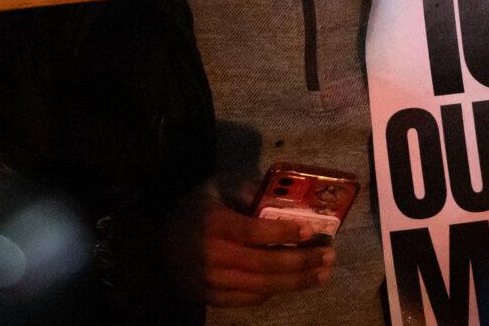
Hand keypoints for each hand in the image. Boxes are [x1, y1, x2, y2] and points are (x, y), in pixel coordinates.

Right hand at [166, 201, 334, 307]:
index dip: (283, 233)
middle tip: (329, 256)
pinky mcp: (211, 299)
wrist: (159, 242)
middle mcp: (212, 255)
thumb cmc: (196, 209)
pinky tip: (293, 282)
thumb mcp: (217, 189)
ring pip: (261, 287)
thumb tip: (285, 199)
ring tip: (322, 274)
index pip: (254, 231)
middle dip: (301, 262)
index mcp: (214, 223)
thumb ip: (247, 191)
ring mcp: (210, 282)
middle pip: (263, 264)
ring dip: (296, 282)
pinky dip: (273, 292)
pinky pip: (249, 299)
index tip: (310, 232)